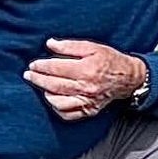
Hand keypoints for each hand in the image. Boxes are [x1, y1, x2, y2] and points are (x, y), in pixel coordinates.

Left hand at [23, 37, 146, 121]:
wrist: (128, 78)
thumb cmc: (110, 60)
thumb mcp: (92, 47)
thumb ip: (70, 46)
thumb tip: (50, 44)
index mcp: (86, 70)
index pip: (56, 68)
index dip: (42, 66)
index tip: (33, 64)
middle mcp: (86, 87)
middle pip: (54, 85)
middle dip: (38, 79)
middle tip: (29, 75)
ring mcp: (87, 101)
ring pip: (59, 102)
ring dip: (46, 94)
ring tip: (41, 86)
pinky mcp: (89, 110)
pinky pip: (68, 114)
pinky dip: (57, 108)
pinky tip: (53, 99)